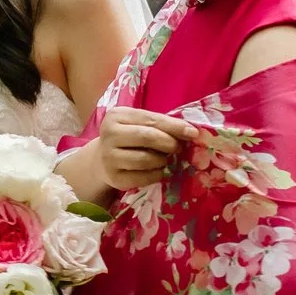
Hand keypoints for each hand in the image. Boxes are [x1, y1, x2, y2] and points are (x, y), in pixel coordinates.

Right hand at [60, 107, 198, 200]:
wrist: (102, 160)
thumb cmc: (128, 138)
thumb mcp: (139, 124)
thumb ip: (160, 125)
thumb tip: (191, 132)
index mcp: (116, 116)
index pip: (151, 120)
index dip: (174, 126)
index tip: (193, 133)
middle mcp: (109, 134)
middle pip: (147, 137)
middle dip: (169, 143)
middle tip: (178, 148)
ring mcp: (109, 157)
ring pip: (147, 159)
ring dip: (163, 160)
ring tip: (165, 159)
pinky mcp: (114, 178)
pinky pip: (144, 177)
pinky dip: (157, 174)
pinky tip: (157, 170)